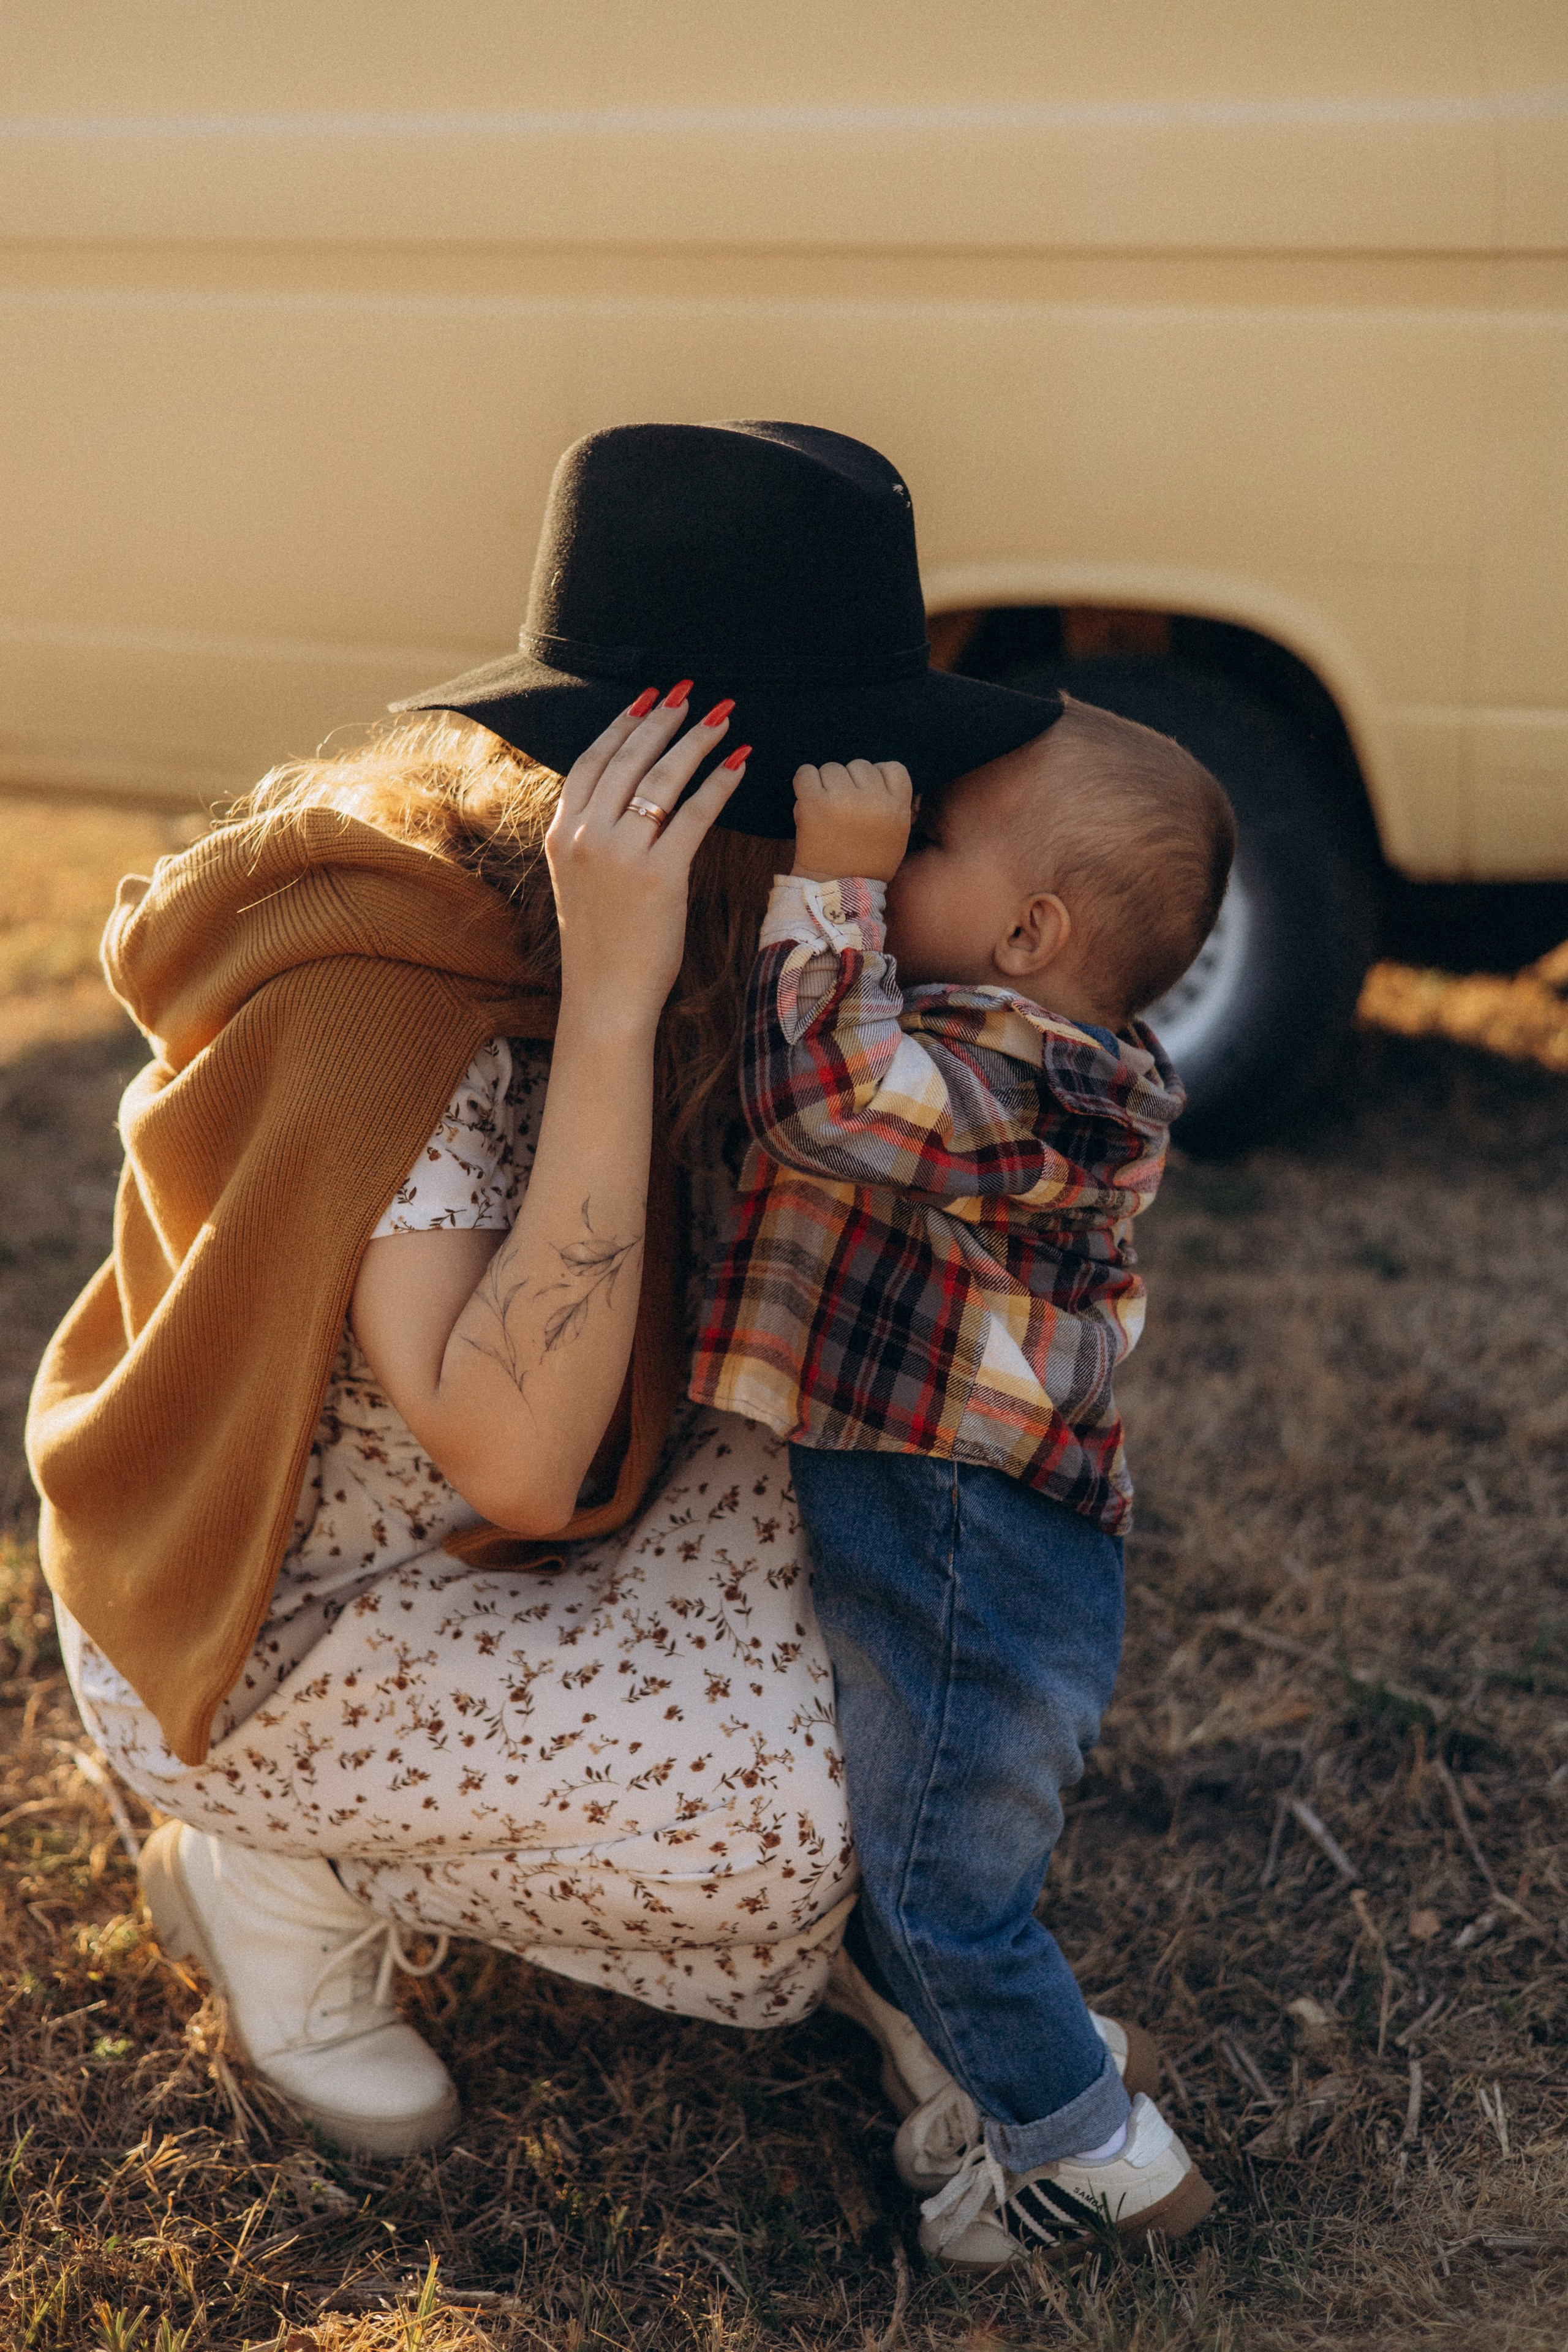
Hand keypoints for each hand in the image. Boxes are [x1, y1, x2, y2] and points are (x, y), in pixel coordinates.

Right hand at [545, 685, 747, 1029]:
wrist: (604, 994)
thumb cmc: (601, 942)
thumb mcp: (579, 879)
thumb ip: (593, 835)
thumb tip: (628, 795)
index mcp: (562, 833)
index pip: (591, 762)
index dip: (622, 725)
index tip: (648, 698)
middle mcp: (585, 836)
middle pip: (629, 760)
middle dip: (663, 720)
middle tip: (691, 693)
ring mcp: (619, 855)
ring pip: (662, 779)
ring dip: (696, 742)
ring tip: (723, 719)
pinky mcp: (658, 876)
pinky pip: (694, 815)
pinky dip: (719, 784)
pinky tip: (739, 764)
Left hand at [791, 760, 911, 883]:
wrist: (834, 888)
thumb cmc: (865, 864)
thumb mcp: (897, 835)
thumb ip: (894, 803)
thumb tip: (878, 774)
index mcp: (897, 809)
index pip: (892, 768)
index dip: (877, 778)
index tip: (866, 796)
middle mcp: (873, 801)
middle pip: (860, 766)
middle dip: (850, 783)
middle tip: (843, 810)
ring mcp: (843, 800)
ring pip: (833, 768)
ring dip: (826, 784)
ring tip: (827, 810)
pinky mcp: (815, 803)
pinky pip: (806, 772)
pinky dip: (805, 782)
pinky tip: (809, 801)